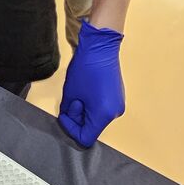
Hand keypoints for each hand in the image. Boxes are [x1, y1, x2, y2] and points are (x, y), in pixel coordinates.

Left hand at [58, 21, 124, 147]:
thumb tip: (69, 117)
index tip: (65, 115)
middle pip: (92, 127)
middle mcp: (115, 113)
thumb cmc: (86, 68)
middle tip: (72, 100)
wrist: (100, 47)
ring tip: (80, 93)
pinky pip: (102, 108)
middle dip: (78, 117)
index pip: (85, 137)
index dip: (71, 128)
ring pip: (97, 118)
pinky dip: (92, 104)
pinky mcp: (118, 97)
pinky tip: (87, 91)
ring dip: (84, 110)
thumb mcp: (70, 93)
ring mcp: (118, 105)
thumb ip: (68, 111)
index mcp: (104, 115)